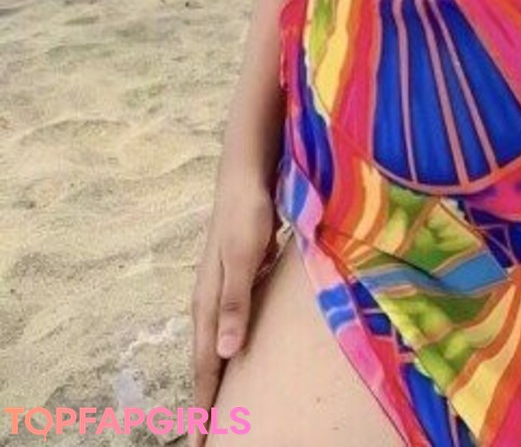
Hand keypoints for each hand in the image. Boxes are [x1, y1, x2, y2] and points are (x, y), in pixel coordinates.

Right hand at [189, 175, 278, 445]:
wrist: (246, 173)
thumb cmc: (247, 212)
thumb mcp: (242, 256)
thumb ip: (234, 302)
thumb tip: (225, 352)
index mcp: (207, 301)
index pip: (204, 364)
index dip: (204, 403)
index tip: (201, 441)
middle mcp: (210, 299)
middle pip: (206, 358)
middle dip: (207, 397)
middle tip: (209, 435)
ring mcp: (224, 287)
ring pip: (218, 340)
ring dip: (220, 373)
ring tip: (225, 403)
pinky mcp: (240, 275)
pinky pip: (233, 321)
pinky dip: (234, 344)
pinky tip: (244, 351)